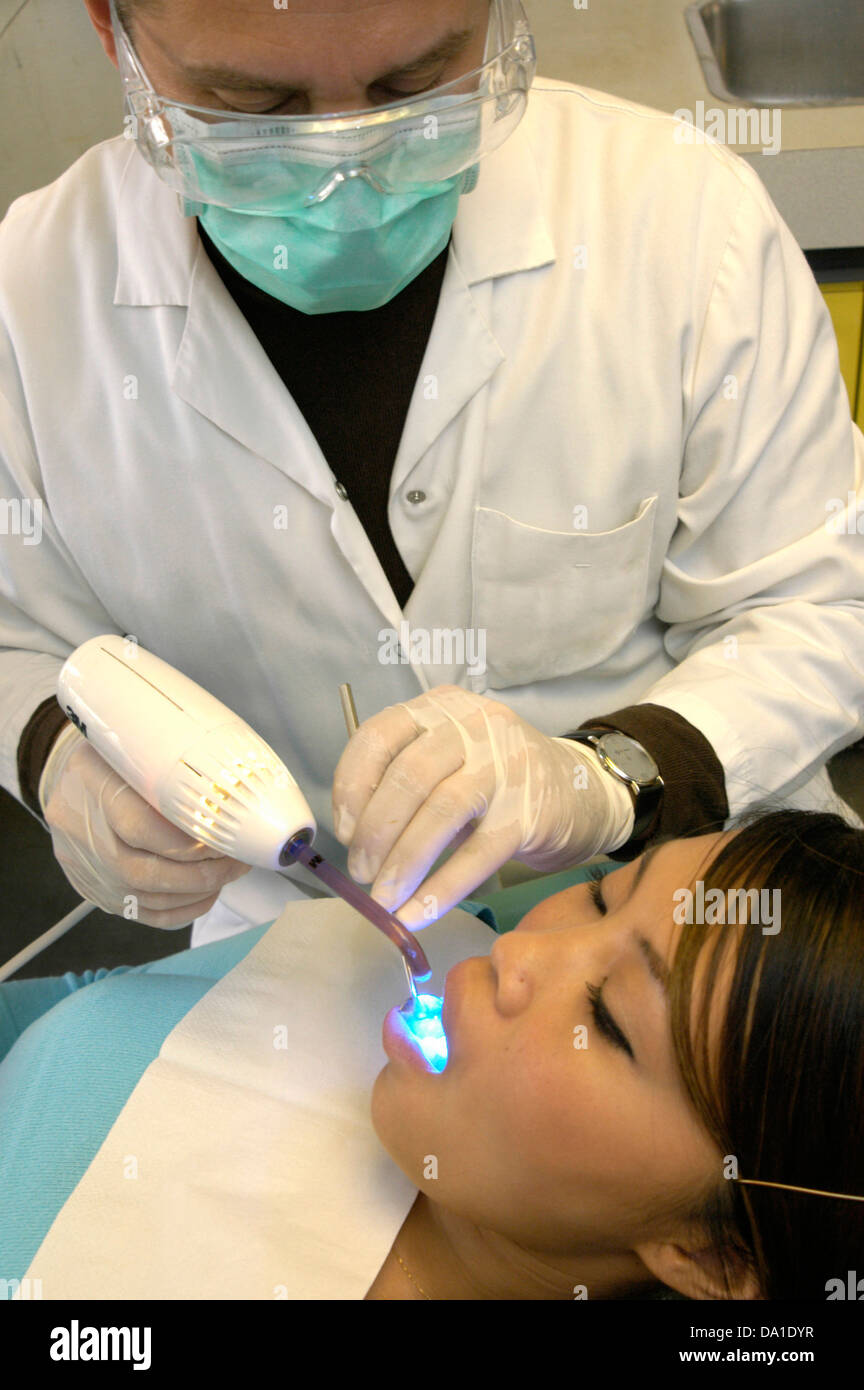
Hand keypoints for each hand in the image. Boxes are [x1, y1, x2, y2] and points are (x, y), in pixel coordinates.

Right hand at [40, 727, 250, 927]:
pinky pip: (144, 914)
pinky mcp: (97, 890)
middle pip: (144, 872)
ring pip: (148, 898)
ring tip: (230, 870)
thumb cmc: (114, 758)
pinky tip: (208, 892)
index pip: (139, 826)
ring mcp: (87, 866)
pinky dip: (184, 909)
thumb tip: (229, 788)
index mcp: (92, 783)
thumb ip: (173, 760)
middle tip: (236, 858)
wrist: (71, 780)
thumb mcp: (136, 742)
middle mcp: (82, 831)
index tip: (223, 834)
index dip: (189, 840)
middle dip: (203, 871)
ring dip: (200, 890)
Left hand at [332, 686, 631, 927]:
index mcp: (441, 707)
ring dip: (404, 863)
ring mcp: (507, 765)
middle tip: (361, 875)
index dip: (353, 786)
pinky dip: (442, 890)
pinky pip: (478, 854)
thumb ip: (404, 783)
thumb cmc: (497, 781)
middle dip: (376, 832)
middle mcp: (474, 725)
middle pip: (409, 776)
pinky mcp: (530, 810)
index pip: (380, 735)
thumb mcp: (449, 762)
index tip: (343, 831)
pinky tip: (419, 914)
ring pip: (442, 812)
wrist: (580, 793)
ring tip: (383, 900)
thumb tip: (354, 837)